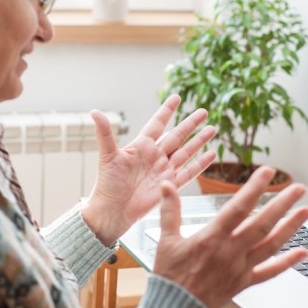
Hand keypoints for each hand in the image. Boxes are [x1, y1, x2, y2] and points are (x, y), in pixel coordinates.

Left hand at [82, 95, 216, 245]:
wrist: (113, 210)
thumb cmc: (107, 183)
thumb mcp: (108, 156)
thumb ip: (105, 133)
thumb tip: (94, 112)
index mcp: (141, 146)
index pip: (157, 124)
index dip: (167, 111)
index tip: (177, 97)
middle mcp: (155, 156)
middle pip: (177, 136)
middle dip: (191, 124)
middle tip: (204, 111)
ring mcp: (164, 170)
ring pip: (186, 152)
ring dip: (199, 141)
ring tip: (213, 128)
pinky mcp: (170, 185)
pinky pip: (189, 172)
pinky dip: (200, 164)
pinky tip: (211, 154)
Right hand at [154, 167, 307, 307]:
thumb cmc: (170, 276)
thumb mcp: (165, 240)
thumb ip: (169, 211)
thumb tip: (167, 185)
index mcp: (211, 238)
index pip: (238, 208)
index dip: (254, 189)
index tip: (267, 172)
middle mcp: (230, 252)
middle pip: (262, 224)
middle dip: (282, 204)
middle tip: (299, 188)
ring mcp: (240, 268)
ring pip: (270, 245)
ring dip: (290, 228)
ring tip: (306, 211)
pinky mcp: (244, 283)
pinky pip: (269, 273)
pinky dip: (287, 263)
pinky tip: (303, 253)